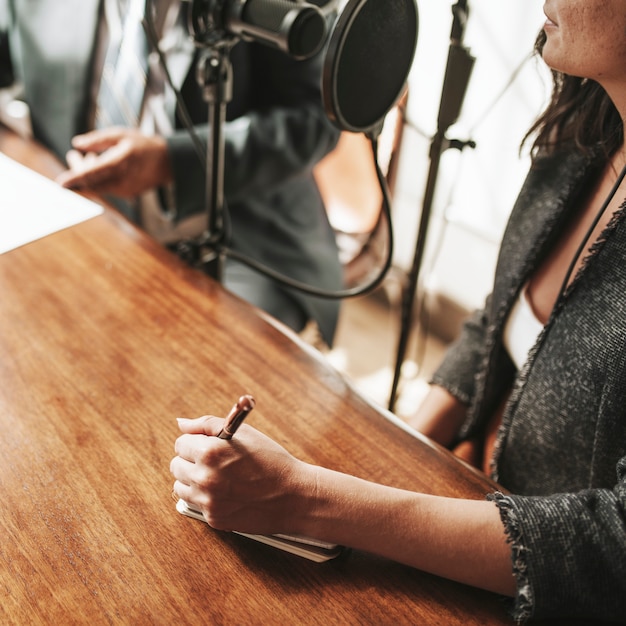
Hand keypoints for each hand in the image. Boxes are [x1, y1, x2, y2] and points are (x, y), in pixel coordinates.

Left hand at [55, 127, 172, 197]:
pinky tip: (99, 165)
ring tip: (88, 157)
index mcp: (121, 161)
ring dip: (88, 174)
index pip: (94, 173)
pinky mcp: (126, 193)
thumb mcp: (120, 134)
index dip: (76, 178)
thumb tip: (77, 144)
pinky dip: (98, 178)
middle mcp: (123, 179)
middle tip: (73, 156)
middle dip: (77, 172)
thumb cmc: (142, 145)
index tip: (61, 183)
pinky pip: (105, 188)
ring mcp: (125, 189)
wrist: (166, 163)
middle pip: (92, 182)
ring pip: (97, 186)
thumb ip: (97, 140)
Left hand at [170, 416, 313, 533]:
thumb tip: (182, 424)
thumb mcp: (243, 433)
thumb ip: (207, 425)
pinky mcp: (213, 519)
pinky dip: (207, 498)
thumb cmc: (272, 460)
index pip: (180, 443)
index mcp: (210, 452)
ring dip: (194, 480)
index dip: (195, 441)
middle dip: (191, 460)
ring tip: (219, 477)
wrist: (294, 496)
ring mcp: (208, 501)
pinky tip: (228, 492)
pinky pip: (197, 504)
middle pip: (176, 466)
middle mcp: (205, 478)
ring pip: (181, 487)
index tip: (207, 444)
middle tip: (214, 460)